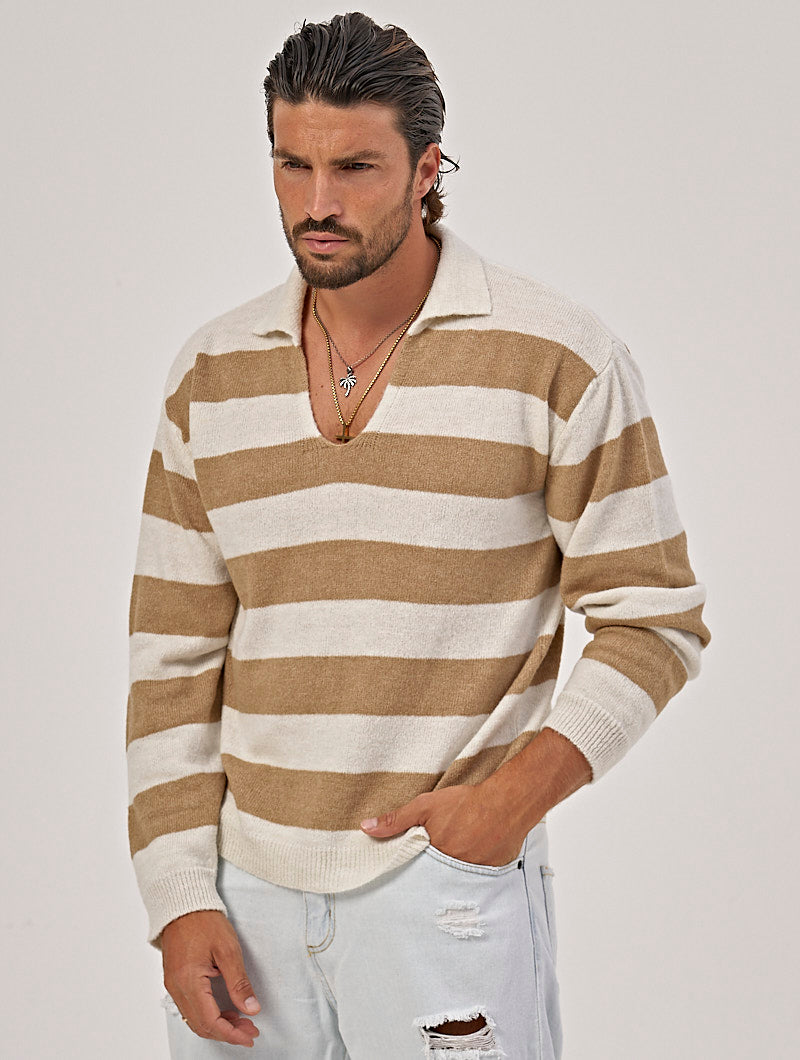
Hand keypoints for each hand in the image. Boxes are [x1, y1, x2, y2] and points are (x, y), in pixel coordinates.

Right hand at [161, 910, 260, 1047]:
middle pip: (201, 1025)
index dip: (232, 1033)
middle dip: (227, 1032)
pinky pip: (190, 1007)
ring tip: (241, 1021)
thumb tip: (251, 1008)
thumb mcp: (228, 950)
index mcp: (189, 981)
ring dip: (218, 1025)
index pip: (211, 1022)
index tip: (250, 1036)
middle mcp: (177, 987)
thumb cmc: (205, 921)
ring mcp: (173, 985)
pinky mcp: (175, 980)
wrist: (184, 904)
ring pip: (195, 1019)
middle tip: (250, 1030)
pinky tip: (224, 1010)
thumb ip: (239, 983)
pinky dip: (208, 1014)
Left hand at [360, 783, 529, 866]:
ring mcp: (474, 876)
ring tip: (454, 861)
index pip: (415, 875)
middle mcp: (453, 872)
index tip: (405, 875)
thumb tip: (366, 827)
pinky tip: (474, 859)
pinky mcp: (492, 875)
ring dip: (452, 875)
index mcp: (433, 858)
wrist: (507, 802)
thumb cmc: (466, 803)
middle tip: (432, 867)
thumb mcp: (425, 806)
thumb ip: (395, 820)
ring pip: (456, 881)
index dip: (411, 873)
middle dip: (431, 878)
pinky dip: (473, 872)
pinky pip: (477, 880)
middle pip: (436, 881)